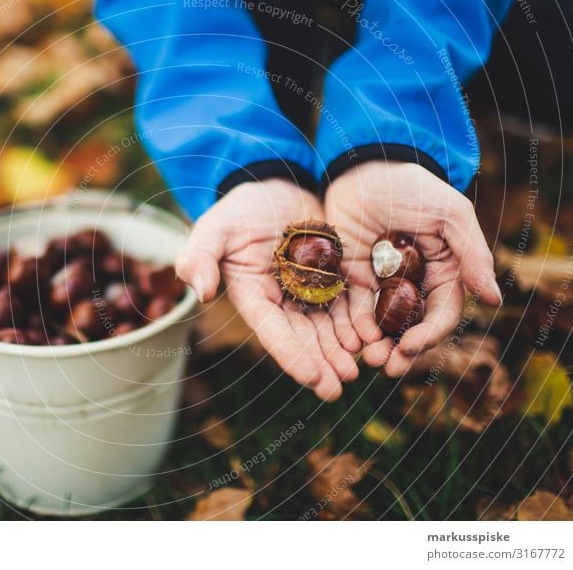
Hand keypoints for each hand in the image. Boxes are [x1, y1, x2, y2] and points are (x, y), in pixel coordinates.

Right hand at [175, 178, 359, 400]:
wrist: (275, 184)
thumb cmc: (240, 208)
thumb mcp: (215, 227)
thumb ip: (201, 256)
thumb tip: (200, 291)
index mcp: (254, 296)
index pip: (272, 332)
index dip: (292, 356)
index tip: (312, 379)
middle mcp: (282, 301)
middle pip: (303, 338)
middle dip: (321, 364)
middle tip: (339, 388)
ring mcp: (310, 291)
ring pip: (328, 327)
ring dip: (341, 351)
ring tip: (358, 370)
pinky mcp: (333, 276)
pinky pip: (348, 303)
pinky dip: (359, 322)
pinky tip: (372, 338)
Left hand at [324, 160, 501, 375]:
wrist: (361, 168)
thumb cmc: (411, 187)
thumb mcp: (448, 214)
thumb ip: (472, 254)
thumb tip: (493, 299)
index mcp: (444, 272)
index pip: (442, 314)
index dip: (430, 335)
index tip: (411, 347)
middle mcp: (415, 284)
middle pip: (412, 328)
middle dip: (402, 351)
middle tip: (386, 367)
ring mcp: (382, 284)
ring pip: (383, 326)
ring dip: (377, 347)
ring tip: (367, 361)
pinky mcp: (353, 280)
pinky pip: (354, 311)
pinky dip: (353, 329)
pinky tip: (348, 341)